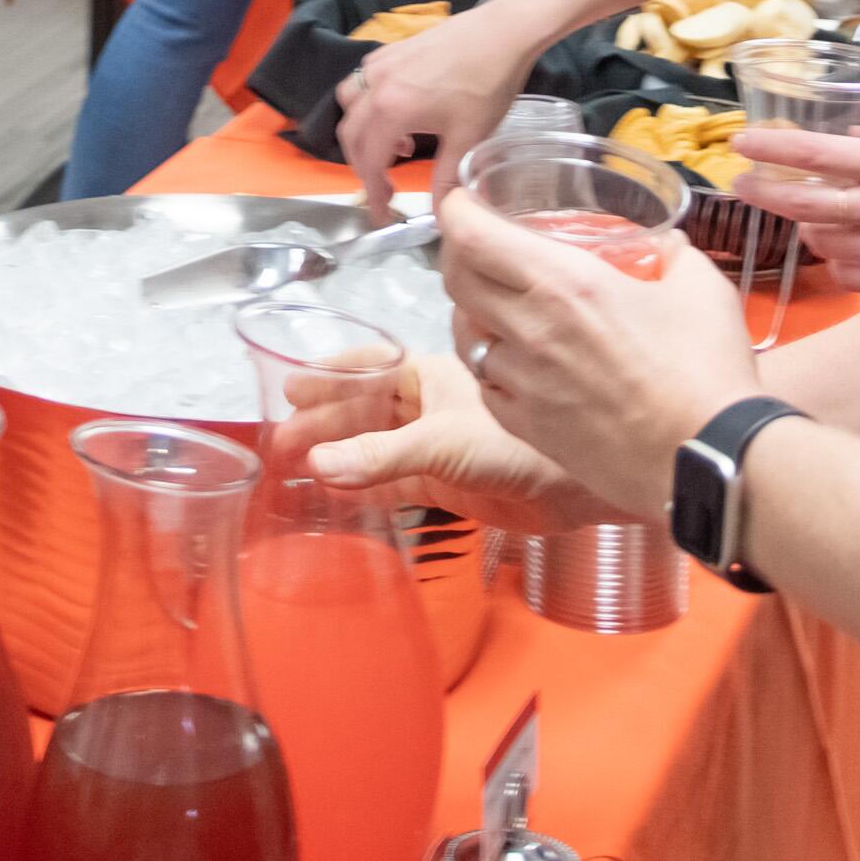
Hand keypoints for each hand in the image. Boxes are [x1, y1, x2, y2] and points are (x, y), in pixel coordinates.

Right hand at [306, 348, 627, 534]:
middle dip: (325, 421)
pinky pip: (393, 482)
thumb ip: (380, 457)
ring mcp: (438, 446)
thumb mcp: (443, 443)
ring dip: (339, 454)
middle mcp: (432, 407)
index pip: (369, 367)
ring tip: (297, 464)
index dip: (330, 376)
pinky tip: (335, 493)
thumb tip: (319, 466)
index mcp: (432, 375)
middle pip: (365, 410)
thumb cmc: (522, 443)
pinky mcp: (446, 485)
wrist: (575, 489)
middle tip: (283, 436)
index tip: (292, 386)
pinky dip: (363, 486)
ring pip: (375, 446)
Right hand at [333, 4, 557, 214]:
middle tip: (387, 188)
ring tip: (396, 147)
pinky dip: (369, 105)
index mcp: (391, 111)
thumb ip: (447, 180)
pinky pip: (362, 82)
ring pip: (349, 105)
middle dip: (365, 167)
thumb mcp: (468, 138)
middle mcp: (375, 87)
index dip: (373, 193)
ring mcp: (379, 64)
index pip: (369, 162)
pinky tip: (400, 110)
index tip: (382, 215)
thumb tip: (440, 215)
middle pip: (351, 135)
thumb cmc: (487, 84)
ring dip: (362, 133)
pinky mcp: (390, 50)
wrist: (502, 31)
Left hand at [433, 191, 761, 515]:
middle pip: (455, 278)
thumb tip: (664, 243)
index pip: (471, 234)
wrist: (713, 464)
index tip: (463, 198)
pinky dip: (489, 365)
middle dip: (459, 252)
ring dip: (472, 312)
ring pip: (463, 335)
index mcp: (564, 285)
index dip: (456, 208)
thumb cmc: (710, 373)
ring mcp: (521, 384)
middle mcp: (529, 330)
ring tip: (498, 305)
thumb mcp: (701, 288)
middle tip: (480, 244)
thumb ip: (672, 254)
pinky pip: (484, 385)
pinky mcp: (525, 428)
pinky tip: (515, 362)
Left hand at [728, 126, 859, 286]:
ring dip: (809, 226)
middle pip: (800, 203)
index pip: (813, 153)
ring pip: (816, 240)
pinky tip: (852, 248)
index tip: (740, 142)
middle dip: (763, 193)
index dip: (770, 147)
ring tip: (826, 217)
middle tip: (742, 183)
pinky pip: (838, 271)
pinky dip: (835, 259)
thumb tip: (850, 134)